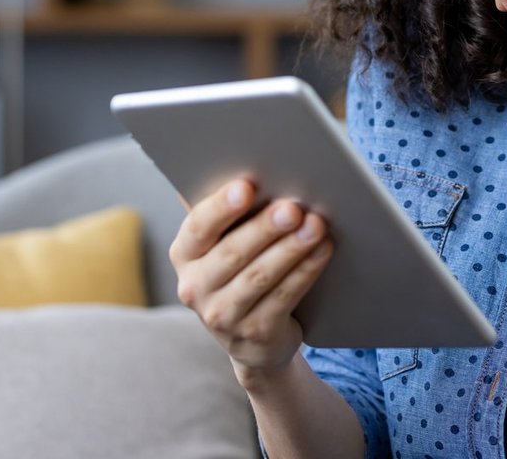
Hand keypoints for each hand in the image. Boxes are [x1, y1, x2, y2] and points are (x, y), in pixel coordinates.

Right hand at [169, 177, 333, 380]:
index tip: (246, 186)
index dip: (221, 207)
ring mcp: (222, 316)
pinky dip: (306, 271)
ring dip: (291, 249)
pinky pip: (284, 297)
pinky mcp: (254, 334)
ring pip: (260, 276)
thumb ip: (231, 212)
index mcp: (184, 254)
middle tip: (293, 207)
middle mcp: (194, 287)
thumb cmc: (241, 268)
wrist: (253, 337)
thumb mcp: (225, 242)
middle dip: (265, 227)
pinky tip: (322, 250)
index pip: (198, 227)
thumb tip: (255, 169)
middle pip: (233, 253)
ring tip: (316, 226)